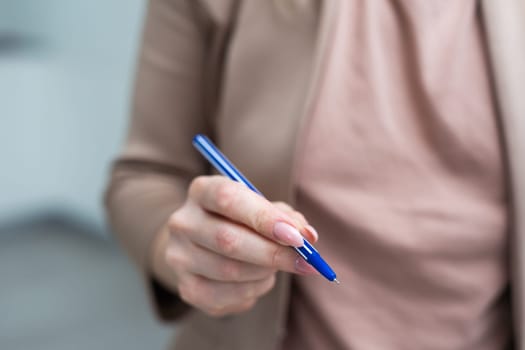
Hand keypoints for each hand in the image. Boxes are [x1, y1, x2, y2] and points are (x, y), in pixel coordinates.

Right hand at [151, 175, 318, 316]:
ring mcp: (180, 257)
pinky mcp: (187, 288)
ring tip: (276, 266)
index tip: (297, 236)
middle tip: (305, 262)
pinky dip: (253, 291)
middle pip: (228, 240)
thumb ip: (286, 217)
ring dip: (265, 272)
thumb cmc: (241, 221)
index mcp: (201, 191)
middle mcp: (183, 222)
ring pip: (230, 271)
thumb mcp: (262, 207)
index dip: (264, 218)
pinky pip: (227, 296)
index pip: (228, 199)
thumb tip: (308, 236)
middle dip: (273, 253)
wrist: (203, 246)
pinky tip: (259, 280)